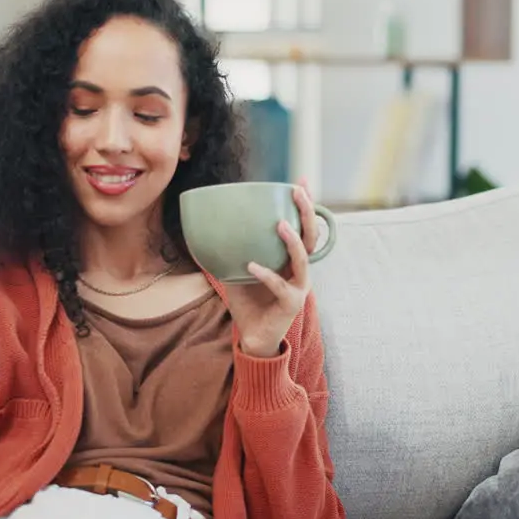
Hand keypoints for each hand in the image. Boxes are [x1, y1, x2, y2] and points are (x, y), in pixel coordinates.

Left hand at [225, 178, 319, 357]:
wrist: (253, 336)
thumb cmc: (248, 302)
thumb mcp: (238, 270)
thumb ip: (232, 251)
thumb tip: (206, 227)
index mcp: (291, 260)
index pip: (303, 228)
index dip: (306, 206)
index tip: (302, 181)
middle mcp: (300, 270)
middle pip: (311, 237)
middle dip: (306, 213)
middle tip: (297, 192)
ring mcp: (299, 287)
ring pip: (303, 260)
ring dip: (293, 241)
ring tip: (279, 225)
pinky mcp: (291, 304)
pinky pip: (280, 286)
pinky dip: (266, 275)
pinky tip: (252, 265)